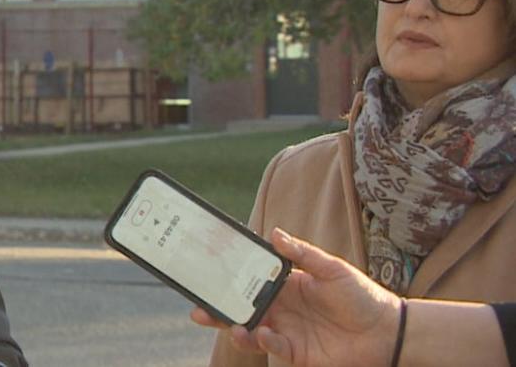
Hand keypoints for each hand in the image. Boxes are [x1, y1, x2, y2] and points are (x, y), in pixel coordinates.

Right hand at [190, 228, 401, 366]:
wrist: (388, 330)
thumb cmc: (361, 295)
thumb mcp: (331, 268)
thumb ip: (302, 253)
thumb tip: (274, 233)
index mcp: (284, 286)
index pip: (248, 283)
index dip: (227, 281)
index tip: (206, 276)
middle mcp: (280, 309)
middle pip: (241, 310)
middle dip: (218, 311)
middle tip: (198, 310)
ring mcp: (286, 332)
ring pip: (250, 332)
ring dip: (237, 330)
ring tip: (234, 327)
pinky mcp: (296, 353)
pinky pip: (273, 348)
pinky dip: (265, 342)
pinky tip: (264, 334)